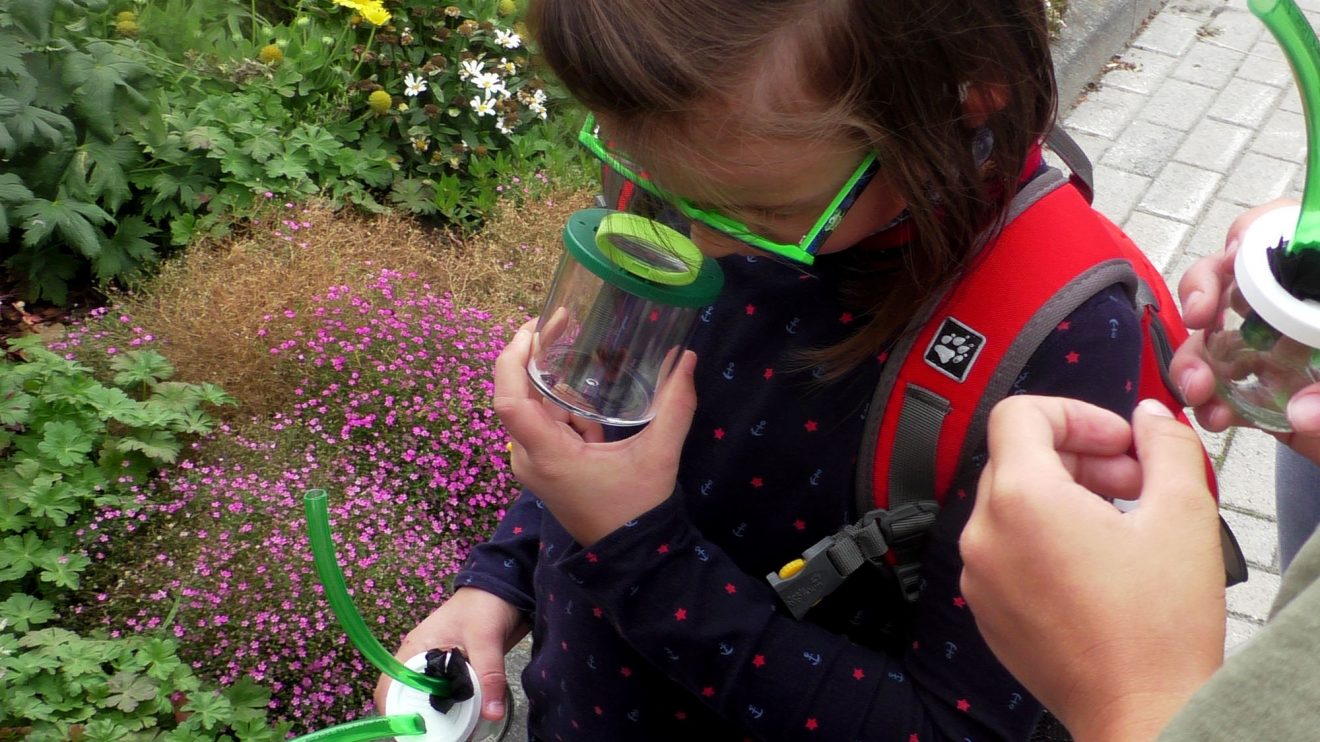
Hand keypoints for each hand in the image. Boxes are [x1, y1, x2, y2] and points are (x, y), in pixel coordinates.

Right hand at [373, 587, 527, 721]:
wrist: (506, 587)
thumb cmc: (486, 603)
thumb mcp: (486, 639)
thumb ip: (489, 676)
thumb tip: (492, 714)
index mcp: (416, 649)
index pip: (389, 687)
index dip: (393, 713)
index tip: (411, 731)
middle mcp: (421, 660)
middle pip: (406, 699)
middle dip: (417, 721)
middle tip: (436, 737)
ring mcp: (438, 666)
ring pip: (429, 700)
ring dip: (438, 717)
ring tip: (452, 733)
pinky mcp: (456, 670)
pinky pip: (448, 695)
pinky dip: (454, 710)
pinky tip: (466, 722)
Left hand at [493, 321, 698, 545]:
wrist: (629, 556)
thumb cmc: (637, 509)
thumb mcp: (659, 455)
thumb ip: (674, 406)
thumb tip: (687, 357)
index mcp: (546, 455)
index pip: (509, 400)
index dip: (515, 357)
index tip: (537, 327)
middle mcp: (529, 458)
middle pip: (517, 395)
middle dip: (536, 357)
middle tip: (562, 323)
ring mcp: (533, 464)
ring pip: (533, 408)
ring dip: (555, 385)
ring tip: (582, 366)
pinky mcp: (544, 467)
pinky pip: (544, 424)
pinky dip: (563, 407)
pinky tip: (590, 406)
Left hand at [960, 396, 1225, 741]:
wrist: (1140, 713)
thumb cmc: (1155, 631)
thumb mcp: (1183, 514)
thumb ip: (1166, 446)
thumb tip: (1151, 419)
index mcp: (1020, 500)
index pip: (1018, 414)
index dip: (1074, 415)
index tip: (1116, 439)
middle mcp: (984, 534)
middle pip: (1017, 459)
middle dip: (1080, 458)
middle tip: (1135, 482)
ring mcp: (979, 575)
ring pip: (1012, 505)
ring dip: (1065, 497)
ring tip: (1122, 524)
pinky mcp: (987, 609)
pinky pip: (1007, 550)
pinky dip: (1045, 539)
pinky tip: (1097, 564)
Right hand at [1170, 199, 1319, 464]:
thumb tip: (1299, 412)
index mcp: (1319, 284)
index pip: (1283, 229)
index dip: (1250, 235)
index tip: (1235, 259)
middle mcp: (1295, 306)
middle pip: (1230, 273)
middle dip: (1202, 289)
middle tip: (1198, 317)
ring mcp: (1273, 348)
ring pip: (1211, 335)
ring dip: (1192, 358)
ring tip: (1196, 388)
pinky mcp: (1262, 390)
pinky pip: (1220, 388)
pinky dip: (1208, 403)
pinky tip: (1214, 417)